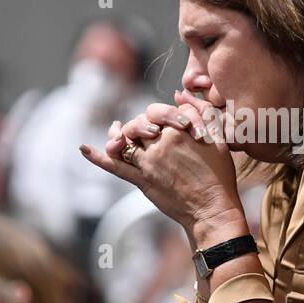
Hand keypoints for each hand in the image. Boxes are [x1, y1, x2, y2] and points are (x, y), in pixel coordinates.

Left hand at [79, 90, 243, 239]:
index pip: (159, 111)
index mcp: (179, 130)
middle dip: (140, 124)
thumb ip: (199, 112)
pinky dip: (97, 157)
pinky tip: (83, 148)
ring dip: (119, 134)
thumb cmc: (219, 174)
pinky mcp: (141, 180)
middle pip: (139, 123)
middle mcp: (160, 143)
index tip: (171, 125)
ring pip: (125, 140)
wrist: (211, 208)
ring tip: (117, 131)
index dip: (163, 116)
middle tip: (147, 132)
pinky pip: (114, 166)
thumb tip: (178, 93)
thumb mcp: (217, 137)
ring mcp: (148, 162)